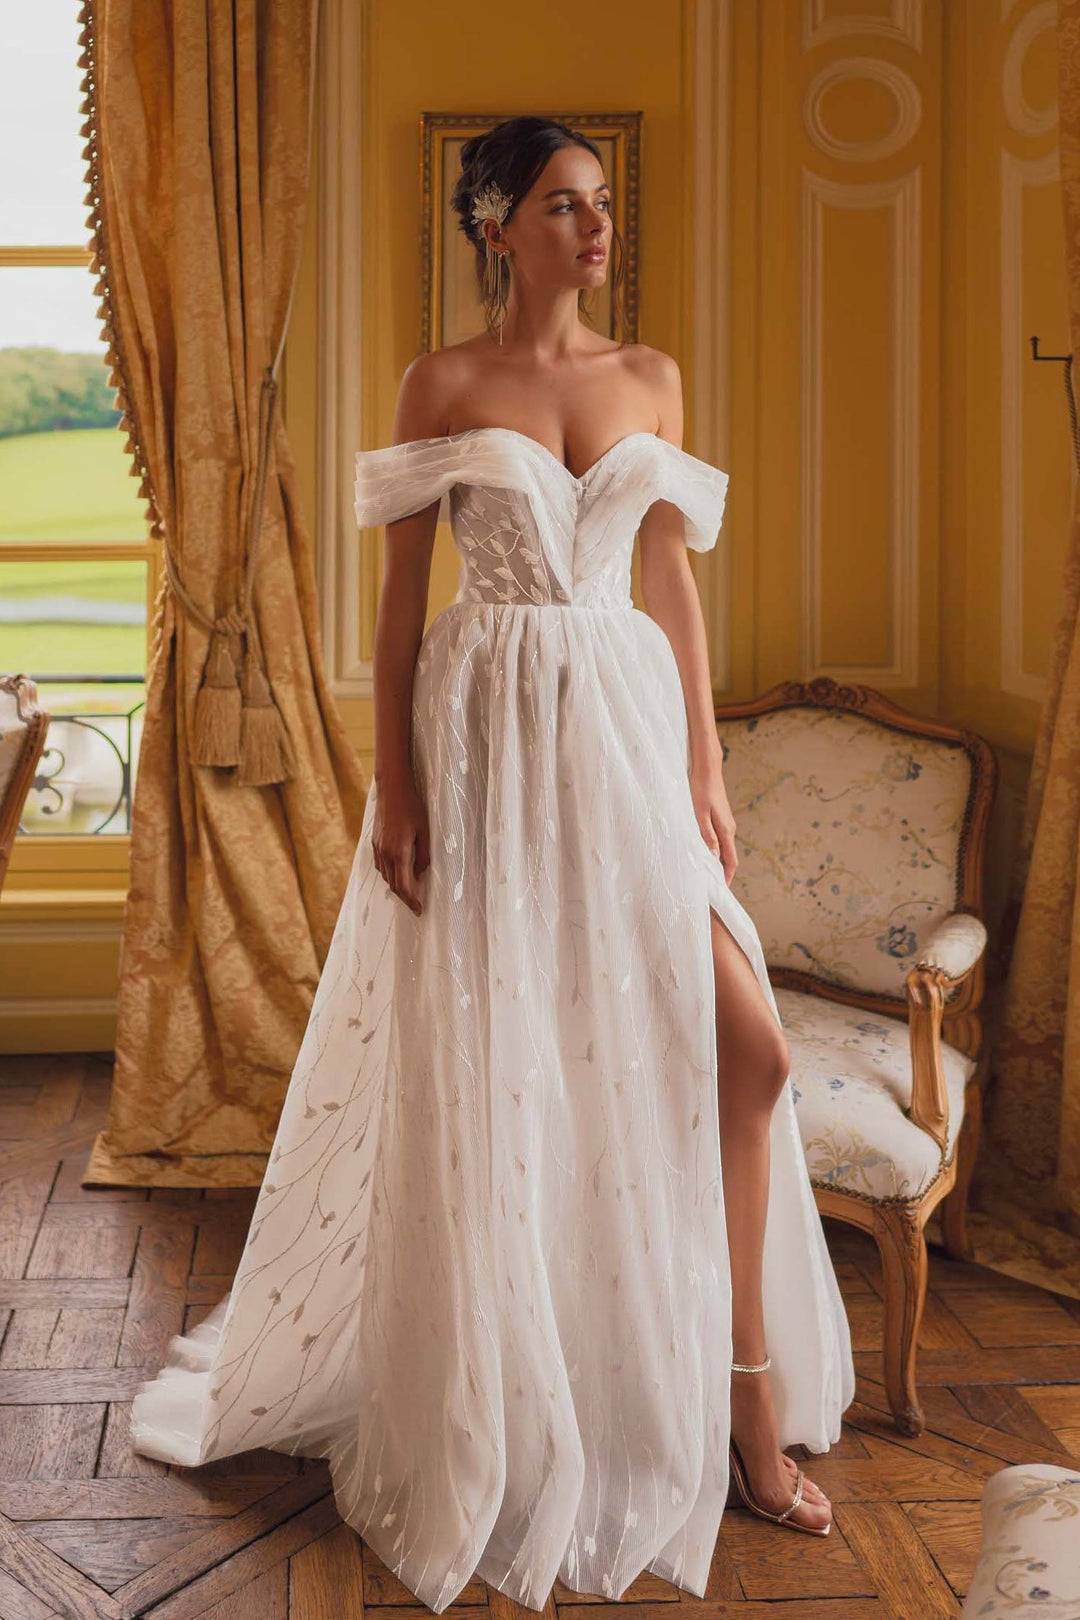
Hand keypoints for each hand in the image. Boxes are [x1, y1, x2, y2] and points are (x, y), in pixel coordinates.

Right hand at [372, 773, 429, 914]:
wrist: (392, 789)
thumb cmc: (412, 807)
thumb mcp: (425, 831)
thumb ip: (424, 855)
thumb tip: (420, 872)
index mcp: (399, 853)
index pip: (405, 886)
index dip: (412, 901)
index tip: (419, 910)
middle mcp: (386, 854)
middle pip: (394, 885)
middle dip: (405, 898)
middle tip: (415, 904)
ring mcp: (378, 848)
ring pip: (386, 876)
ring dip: (397, 885)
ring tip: (409, 889)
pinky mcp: (374, 842)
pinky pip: (381, 865)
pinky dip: (390, 874)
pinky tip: (398, 871)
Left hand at [689, 756, 737, 885]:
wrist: (706, 769)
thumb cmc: (701, 790)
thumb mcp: (699, 814)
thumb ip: (706, 835)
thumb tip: (712, 855)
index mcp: (726, 831)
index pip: (730, 861)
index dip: (727, 877)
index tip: (721, 891)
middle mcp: (729, 829)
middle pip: (728, 857)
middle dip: (722, 873)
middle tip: (711, 888)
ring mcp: (725, 823)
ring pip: (723, 849)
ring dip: (717, 862)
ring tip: (706, 875)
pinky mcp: (719, 818)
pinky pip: (719, 840)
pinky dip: (714, 851)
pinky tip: (703, 854)